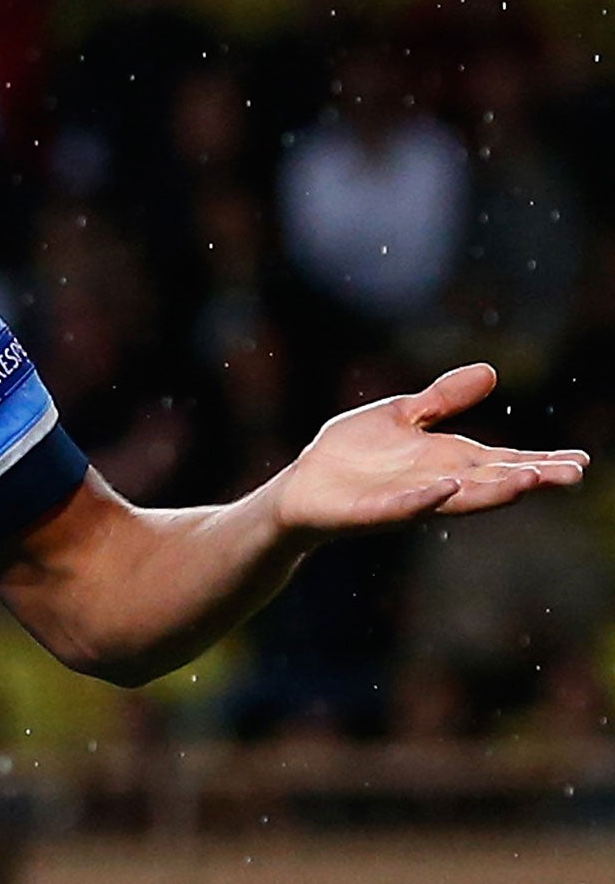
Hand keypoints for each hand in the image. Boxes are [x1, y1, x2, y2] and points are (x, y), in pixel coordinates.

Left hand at [270, 363, 588, 540]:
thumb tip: (491, 371)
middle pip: (492, 482)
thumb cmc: (352, 455)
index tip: (582, 461)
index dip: (541, 461)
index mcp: (448, 461)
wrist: (302, 487)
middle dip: (532, 477)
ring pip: (459, 498)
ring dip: (493, 491)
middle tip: (573, 474)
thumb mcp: (402, 415)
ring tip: (529, 481)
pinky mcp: (373, 511)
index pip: (503, 461)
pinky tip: (447, 487)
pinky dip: (425, 498)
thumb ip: (442, 398)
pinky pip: (404, 506)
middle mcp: (437, 484)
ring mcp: (408, 500)